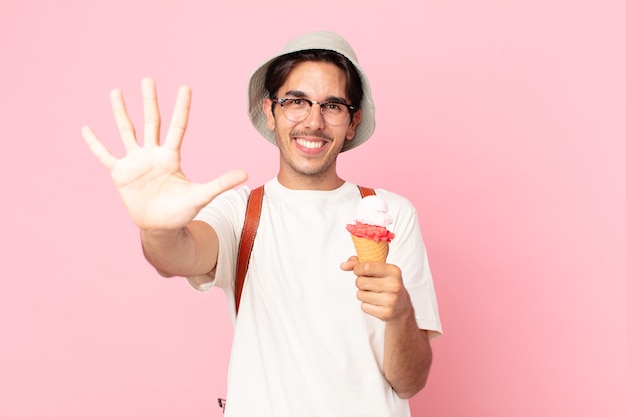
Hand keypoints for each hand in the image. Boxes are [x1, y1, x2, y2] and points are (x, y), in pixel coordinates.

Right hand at [82, 78, 247, 229]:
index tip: (185, 87)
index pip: (177, 127)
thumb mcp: (201, 196)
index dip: (181, 108)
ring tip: (116, 92)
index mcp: (171, 156)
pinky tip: (86, 129)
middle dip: (150, 101)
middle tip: (148, 79)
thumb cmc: (181, 211)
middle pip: (151, 122)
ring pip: (127, 132)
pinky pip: (105, 155)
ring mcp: (135, 162)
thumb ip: (220, 183)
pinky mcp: (120, 173)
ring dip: (121, 112)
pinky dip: (95, 144)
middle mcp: (152, 154)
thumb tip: (246, 173)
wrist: (160, 227)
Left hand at [341, 257, 413, 322]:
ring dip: (363, 294)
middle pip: (360, 282)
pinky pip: (363, 306)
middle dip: (360, 283)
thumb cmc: (386, 284)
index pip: (367, 267)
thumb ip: (360, 263)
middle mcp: (394, 285)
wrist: (402, 307)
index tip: (359, 271)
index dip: (358, 269)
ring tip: (374, 294)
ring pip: (360, 295)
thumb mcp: (379, 270)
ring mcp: (390, 300)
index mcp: (394, 271)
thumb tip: (343, 265)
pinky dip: (366, 305)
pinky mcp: (385, 313)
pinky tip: (376, 303)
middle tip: (369, 285)